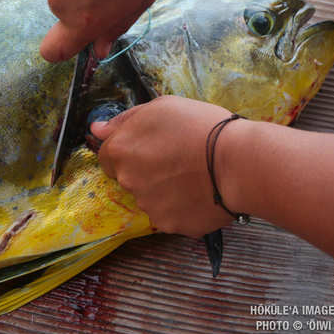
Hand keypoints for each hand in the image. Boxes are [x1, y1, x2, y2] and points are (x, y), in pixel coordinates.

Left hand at [91, 96, 243, 237]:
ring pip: (150, 197)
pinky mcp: (170, 225)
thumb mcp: (161, 107)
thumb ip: (124, 120)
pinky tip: (200, 191)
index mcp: (120, 151)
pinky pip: (171, 214)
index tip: (152, 146)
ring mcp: (148, 207)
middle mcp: (127, 182)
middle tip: (177, 157)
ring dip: (164, 188)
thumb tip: (97, 129)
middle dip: (146, 169)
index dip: (130, 149)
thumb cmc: (200, 126)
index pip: (108, 156)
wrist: (237, 162)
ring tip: (194, 174)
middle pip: (129, 177)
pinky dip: (182, 206)